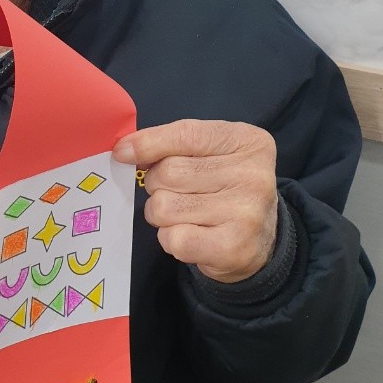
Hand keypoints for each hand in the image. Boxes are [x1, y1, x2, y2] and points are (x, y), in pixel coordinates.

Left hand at [113, 120, 277, 282]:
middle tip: (176, 194)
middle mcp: (253, 175)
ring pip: (164, 207)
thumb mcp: (209, 154)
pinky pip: (174, 238)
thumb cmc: (224, 189)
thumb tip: (124, 150)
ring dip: (163, 215)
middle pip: (169, 173)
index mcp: (247, 142)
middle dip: (158, 185)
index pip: (187, 134)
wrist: (259, 241)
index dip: (148, 143)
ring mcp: (246, 213)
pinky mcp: (233, 247)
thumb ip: (170, 145)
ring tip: (186, 216)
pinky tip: (192, 236)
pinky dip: (171, 239)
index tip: (122, 153)